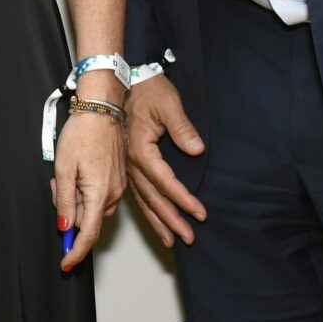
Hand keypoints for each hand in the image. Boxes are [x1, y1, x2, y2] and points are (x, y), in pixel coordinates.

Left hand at [52, 100, 126, 270]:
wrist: (102, 109)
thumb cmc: (82, 134)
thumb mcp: (64, 168)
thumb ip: (64, 200)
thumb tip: (65, 226)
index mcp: (100, 193)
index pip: (88, 233)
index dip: (76, 251)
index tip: (66, 264)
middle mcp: (114, 193)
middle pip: (87, 219)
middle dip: (69, 211)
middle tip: (57, 185)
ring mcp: (118, 185)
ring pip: (92, 207)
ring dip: (76, 199)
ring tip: (67, 173)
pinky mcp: (118, 177)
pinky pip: (99, 195)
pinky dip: (85, 190)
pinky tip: (78, 171)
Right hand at [124, 75, 208, 246]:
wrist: (123, 82)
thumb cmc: (146, 89)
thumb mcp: (168, 103)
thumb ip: (182, 128)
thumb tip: (197, 149)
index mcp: (140, 150)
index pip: (165, 182)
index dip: (183, 199)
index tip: (199, 213)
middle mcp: (131, 163)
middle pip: (153, 198)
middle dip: (171, 220)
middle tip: (187, 238)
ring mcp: (126, 165)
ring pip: (143, 199)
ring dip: (157, 220)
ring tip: (170, 240)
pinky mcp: (127, 163)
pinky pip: (137, 192)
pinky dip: (146, 209)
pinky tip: (153, 218)